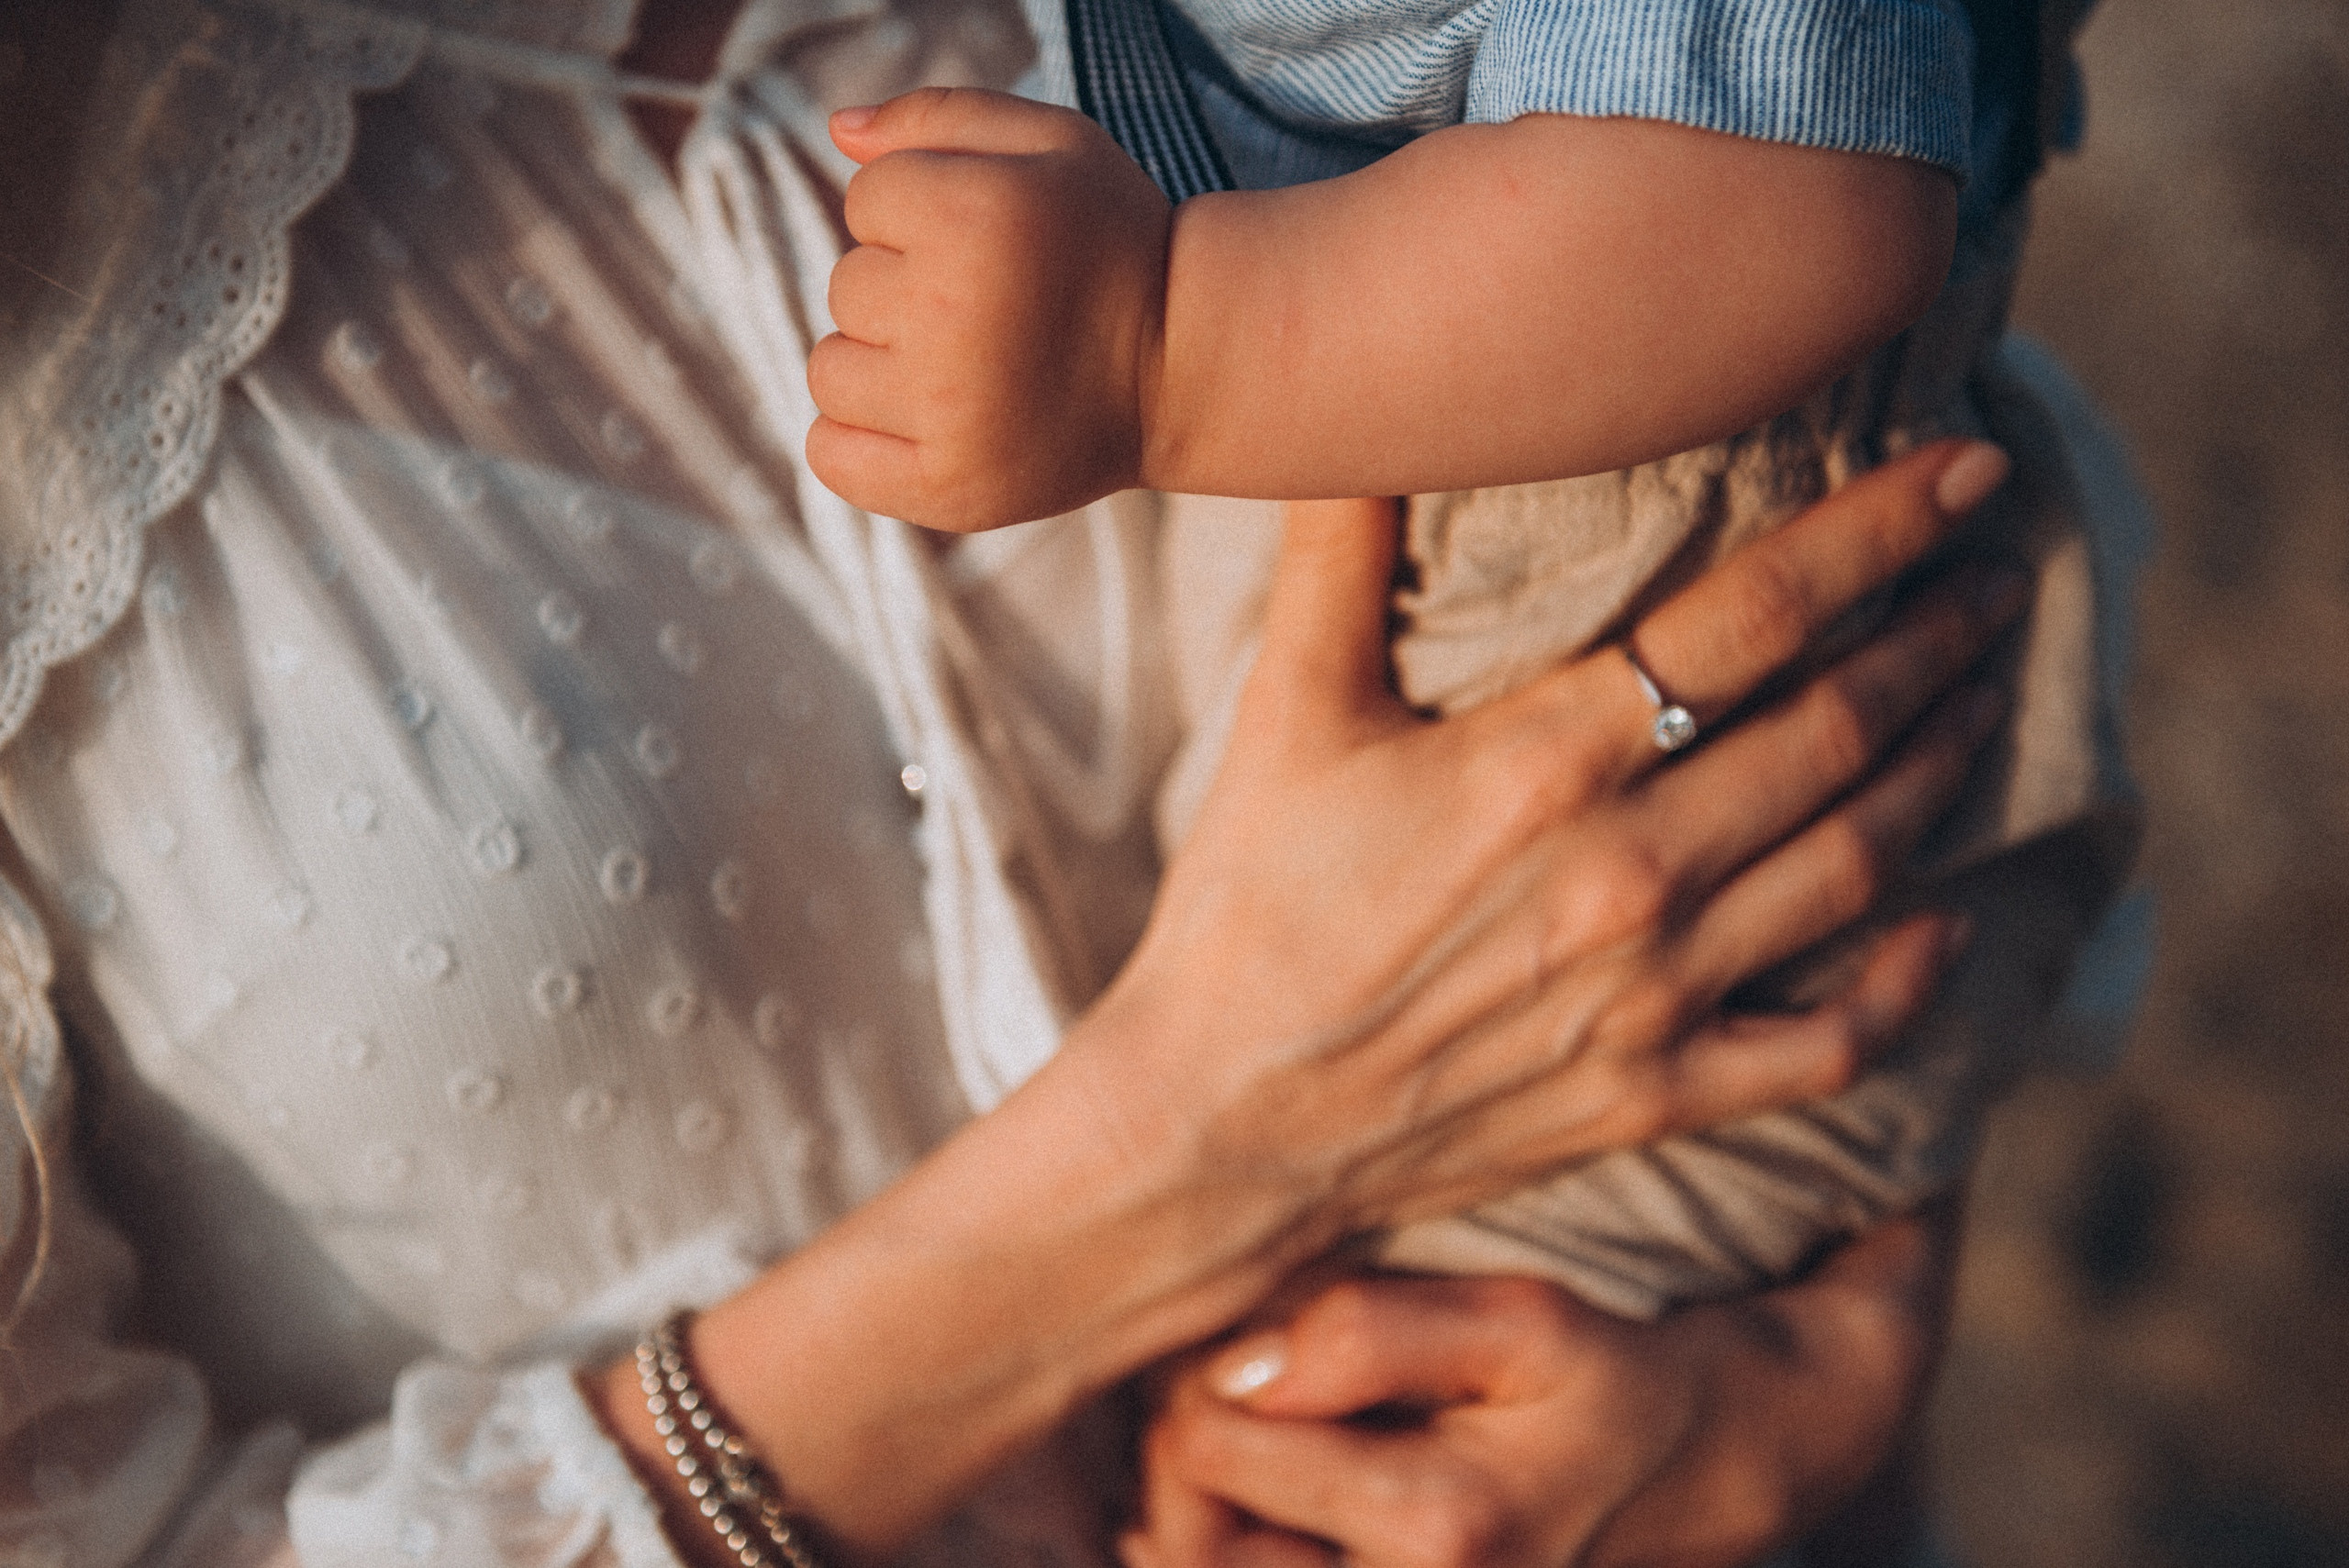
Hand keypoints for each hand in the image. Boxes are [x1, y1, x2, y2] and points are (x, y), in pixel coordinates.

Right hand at [594, 442, 2013, 1559]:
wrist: (1221, 1126)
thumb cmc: (1246, 909)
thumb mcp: (1284, 712)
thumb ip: (1340, 554)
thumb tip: (1373, 405)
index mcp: (1547, 761)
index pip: (1756, 617)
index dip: (1878, 532)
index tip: (1966, 471)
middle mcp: (1631, 872)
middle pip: (1839, 727)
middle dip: (1937, 636)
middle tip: (1998, 572)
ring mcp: (1658, 993)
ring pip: (1859, 861)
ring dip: (1943, 767)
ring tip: (1988, 695)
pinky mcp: (1656, 1091)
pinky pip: (1829, 1040)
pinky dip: (1908, 980)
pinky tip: (1949, 923)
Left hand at [809, 88, 1172, 528]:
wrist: (1186, 369)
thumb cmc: (1111, 245)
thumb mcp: (1053, 143)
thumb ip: (939, 115)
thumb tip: (836, 130)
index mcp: (973, 214)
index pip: (865, 201)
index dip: (923, 212)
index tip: (990, 240)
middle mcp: (951, 314)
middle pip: (846, 288)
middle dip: (904, 289)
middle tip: (989, 309)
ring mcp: (946, 413)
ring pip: (831, 372)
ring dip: (880, 366)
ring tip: (962, 368)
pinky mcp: (947, 488)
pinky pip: (833, 456)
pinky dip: (860, 443)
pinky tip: (923, 424)